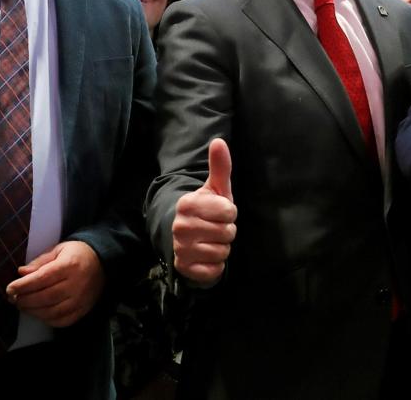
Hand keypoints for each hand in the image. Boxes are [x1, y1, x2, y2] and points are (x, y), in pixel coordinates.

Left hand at [6, 241, 103, 326]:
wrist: (103, 262)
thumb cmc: (77, 254)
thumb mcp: (59, 250)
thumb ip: (40, 262)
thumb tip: (21, 273)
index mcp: (70, 265)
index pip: (42, 278)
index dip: (23, 286)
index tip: (9, 289)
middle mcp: (77, 284)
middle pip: (45, 297)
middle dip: (25, 300)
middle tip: (13, 299)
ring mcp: (81, 299)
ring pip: (52, 311)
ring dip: (33, 311)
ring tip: (23, 306)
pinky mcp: (83, 310)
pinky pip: (62, 321)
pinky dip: (47, 320)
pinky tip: (39, 313)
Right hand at [172, 138, 237, 284]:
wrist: (188, 240)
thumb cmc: (208, 211)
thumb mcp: (216, 189)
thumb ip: (220, 166)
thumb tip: (219, 141)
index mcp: (187, 204)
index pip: (229, 211)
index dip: (229, 213)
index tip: (219, 213)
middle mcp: (180, 226)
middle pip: (228, 232)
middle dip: (227, 231)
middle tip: (215, 228)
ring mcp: (180, 248)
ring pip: (223, 251)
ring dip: (222, 248)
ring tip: (211, 241)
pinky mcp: (185, 268)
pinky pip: (215, 269)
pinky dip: (216, 266)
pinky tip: (207, 257)